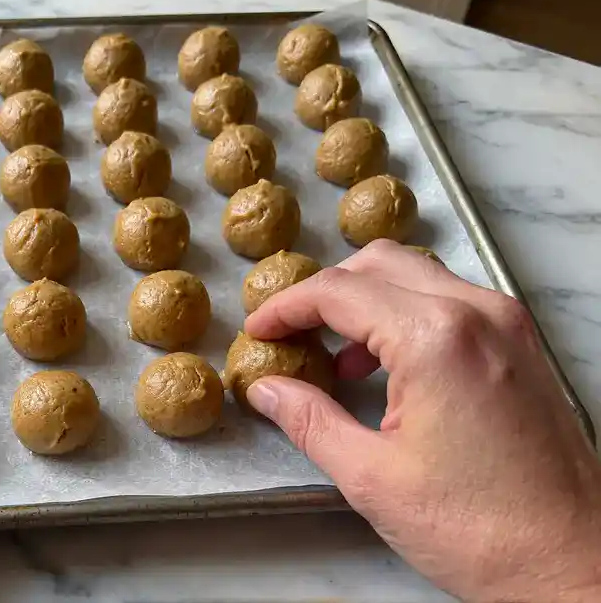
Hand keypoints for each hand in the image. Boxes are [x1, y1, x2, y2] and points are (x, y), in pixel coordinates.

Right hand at [244, 239, 600, 601]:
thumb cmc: (480, 529)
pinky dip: (405, 314)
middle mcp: (477, 314)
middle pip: (378, 264)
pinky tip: (383, 365)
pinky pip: (450, 301)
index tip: (257, 331)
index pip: (339, 291)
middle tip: (288, 332)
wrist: (571, 563)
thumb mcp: (371, 477)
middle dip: (324, 292)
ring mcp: (508, 326)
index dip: (287, 307)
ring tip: (331, 353)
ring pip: (416, 275)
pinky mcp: (522, 346)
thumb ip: (310, 420)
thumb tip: (268, 391)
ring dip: (365, 300)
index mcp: (435, 338)